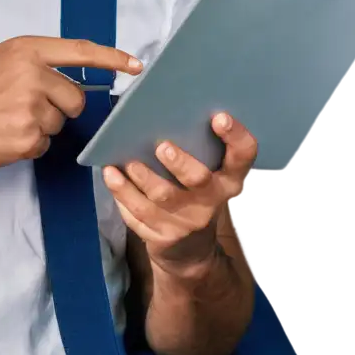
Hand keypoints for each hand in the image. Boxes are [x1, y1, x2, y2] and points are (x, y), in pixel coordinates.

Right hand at [0, 36, 142, 175]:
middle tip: (22, 110)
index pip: (81, 51)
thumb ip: (34, 66)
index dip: (113, 58)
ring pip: (60, 123)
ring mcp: (31, 106)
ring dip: (40, 128)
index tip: (135, 65)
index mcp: (25, 50)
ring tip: (5, 123)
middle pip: (76, 98)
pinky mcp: (28, 137)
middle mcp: (32, 74)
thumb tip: (69, 82)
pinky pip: (45, 145)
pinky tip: (2, 138)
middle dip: (60, 109)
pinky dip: (28, 146)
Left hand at [103, 112, 257, 277]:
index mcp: (228, 179)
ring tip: (127, 162)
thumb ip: (196, 148)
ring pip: (162, 199)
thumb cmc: (194, 193)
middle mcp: (211, 201)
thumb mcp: (207, 173)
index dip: (235, 137)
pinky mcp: (161, 236)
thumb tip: (163, 103)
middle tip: (162, 147)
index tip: (219, 116)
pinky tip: (111, 176)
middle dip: (180, 164)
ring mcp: (185, 222)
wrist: (190, 251)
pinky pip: (139, 216)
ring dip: (143, 179)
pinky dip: (122, 195)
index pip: (242, 156)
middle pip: (199, 180)